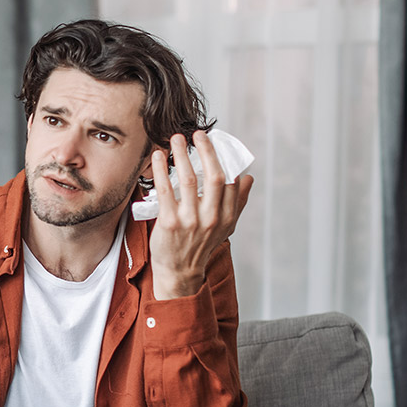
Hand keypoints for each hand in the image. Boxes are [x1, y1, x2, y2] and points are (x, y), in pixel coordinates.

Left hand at [148, 131, 253, 299]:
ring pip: (188, 180)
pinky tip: (158, 157)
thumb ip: (237, 202)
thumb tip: (248, 178)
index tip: (215, 141)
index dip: (224, 158)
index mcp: (227, 217)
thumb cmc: (199, 245)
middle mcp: (211, 218)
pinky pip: (165, 190)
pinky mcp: (169, 222)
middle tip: (198, 134)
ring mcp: (190, 220)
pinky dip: (161, 170)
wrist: (179, 272)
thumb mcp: (225, 227)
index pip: (231, 181)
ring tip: (176, 139)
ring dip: (182, 155)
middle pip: (213, 177)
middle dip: (206, 151)